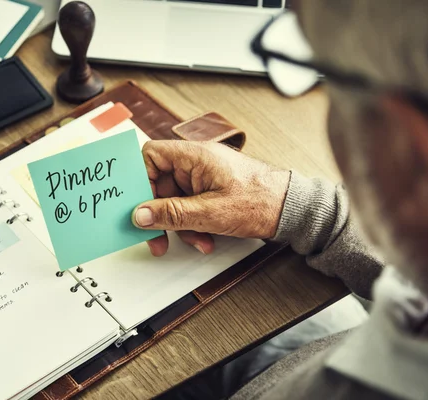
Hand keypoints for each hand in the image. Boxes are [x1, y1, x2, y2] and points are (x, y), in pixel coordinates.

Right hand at [132, 140, 289, 256]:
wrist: (292, 210)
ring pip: (174, 201)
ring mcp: (204, 178)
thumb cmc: (261, 200)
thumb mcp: (210, 212)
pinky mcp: (211, 192)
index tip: (136, 202)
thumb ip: (171, 214)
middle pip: (160, 184)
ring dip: (180, 225)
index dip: (139, 178)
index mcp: (194, 156)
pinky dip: (193, 225)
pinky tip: (205, 238)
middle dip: (160, 214)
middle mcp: (196, 164)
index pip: (151, 155)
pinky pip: (190, 207)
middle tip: (155, 236)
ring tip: (196, 240)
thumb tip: (141, 214)